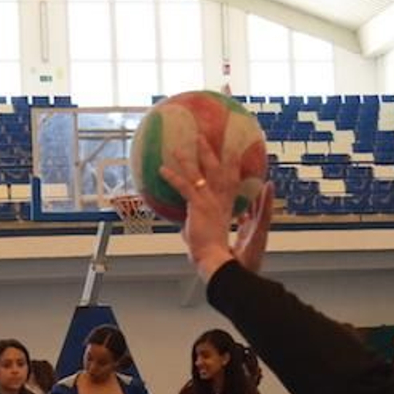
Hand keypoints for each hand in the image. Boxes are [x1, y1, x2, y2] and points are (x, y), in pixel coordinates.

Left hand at [161, 138, 275, 280]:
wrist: (215, 258)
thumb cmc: (211, 251)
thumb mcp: (204, 235)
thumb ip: (195, 226)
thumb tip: (183, 228)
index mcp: (226, 205)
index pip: (231, 179)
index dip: (232, 163)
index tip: (230, 149)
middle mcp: (220, 199)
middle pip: (218, 169)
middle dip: (210, 151)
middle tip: (202, 136)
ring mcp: (210, 200)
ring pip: (201, 173)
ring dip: (189, 158)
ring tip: (177, 146)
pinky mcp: (199, 205)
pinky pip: (184, 186)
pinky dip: (172, 177)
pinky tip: (162, 170)